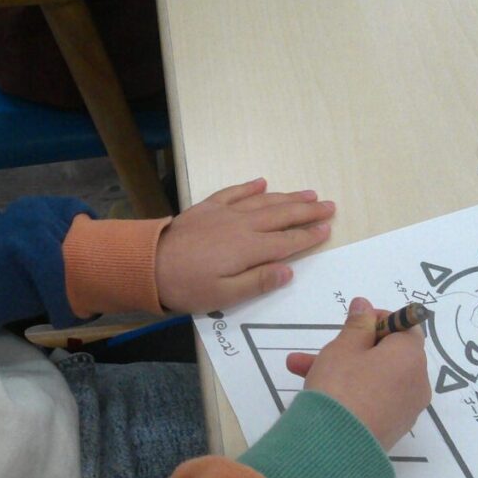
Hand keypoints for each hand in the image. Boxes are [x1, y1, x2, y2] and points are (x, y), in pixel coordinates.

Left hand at [155, 178, 334, 312]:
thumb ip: (258, 282)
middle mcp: (242, 226)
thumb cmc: (187, 286)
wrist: (148, 264)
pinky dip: (250, 187)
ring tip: (307, 193)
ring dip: (287, 197)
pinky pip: (234, 192)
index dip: (309, 235)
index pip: (288, 241)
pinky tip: (262, 182)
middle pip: (282, 215)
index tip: (327, 228)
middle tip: (329, 205)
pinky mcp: (207, 208)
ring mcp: (224, 213)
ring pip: (263, 201)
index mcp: (249, 249)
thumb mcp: (224, 295)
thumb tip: (289, 270)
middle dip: (307, 210)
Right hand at [287, 297, 430, 450]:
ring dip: (342, 369)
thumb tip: (366, 305)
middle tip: (321, 347)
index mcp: (411, 356)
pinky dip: (352, 391)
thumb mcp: (343, 347)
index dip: (378, 320)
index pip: (405, 327)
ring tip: (298, 368)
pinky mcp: (392, 428)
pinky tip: (319, 392)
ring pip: (374, 378)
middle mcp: (417, 382)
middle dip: (351, 348)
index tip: (353, 324)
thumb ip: (357, 324)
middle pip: (387, 354)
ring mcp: (406, 409)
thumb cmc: (340, 386)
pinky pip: (374, 399)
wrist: (335, 447)